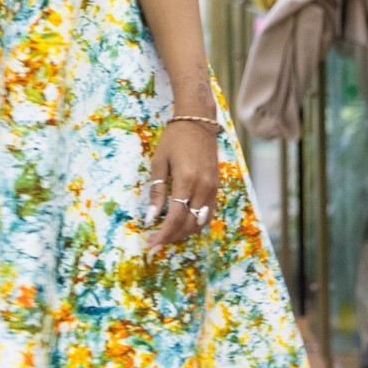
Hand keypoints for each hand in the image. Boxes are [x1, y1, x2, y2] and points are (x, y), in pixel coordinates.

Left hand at [145, 121, 219, 249]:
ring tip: (166, 236)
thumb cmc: (174, 139)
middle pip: (189, 224)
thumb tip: (150, 218)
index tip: (150, 244)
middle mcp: (203, 187)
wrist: (198, 123)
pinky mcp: (216, 188)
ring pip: (201, 222)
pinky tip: (182, 225)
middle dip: (172, 238)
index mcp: (187, 180)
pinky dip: (195, 224)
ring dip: (184, 233)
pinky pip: (208, 214)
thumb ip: (157, 191)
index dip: (163, 234)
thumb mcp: (159, 163)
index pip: (176, 217)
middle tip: (155, 244)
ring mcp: (213, 188)